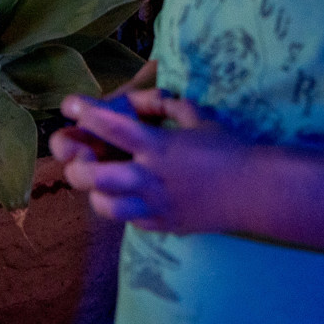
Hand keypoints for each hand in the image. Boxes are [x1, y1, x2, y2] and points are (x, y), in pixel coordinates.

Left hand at [50, 91, 247, 232]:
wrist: (253, 191)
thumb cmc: (227, 149)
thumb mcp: (198, 117)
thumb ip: (166, 105)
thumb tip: (144, 98)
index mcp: (159, 146)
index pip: (113, 127)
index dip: (86, 114)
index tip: (69, 105)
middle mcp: (151, 177)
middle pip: (96, 176)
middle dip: (77, 167)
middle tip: (78, 159)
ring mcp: (155, 205)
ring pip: (106, 206)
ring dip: (96, 194)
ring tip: (100, 185)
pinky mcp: (162, 225)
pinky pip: (129, 220)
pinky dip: (122, 208)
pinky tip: (129, 198)